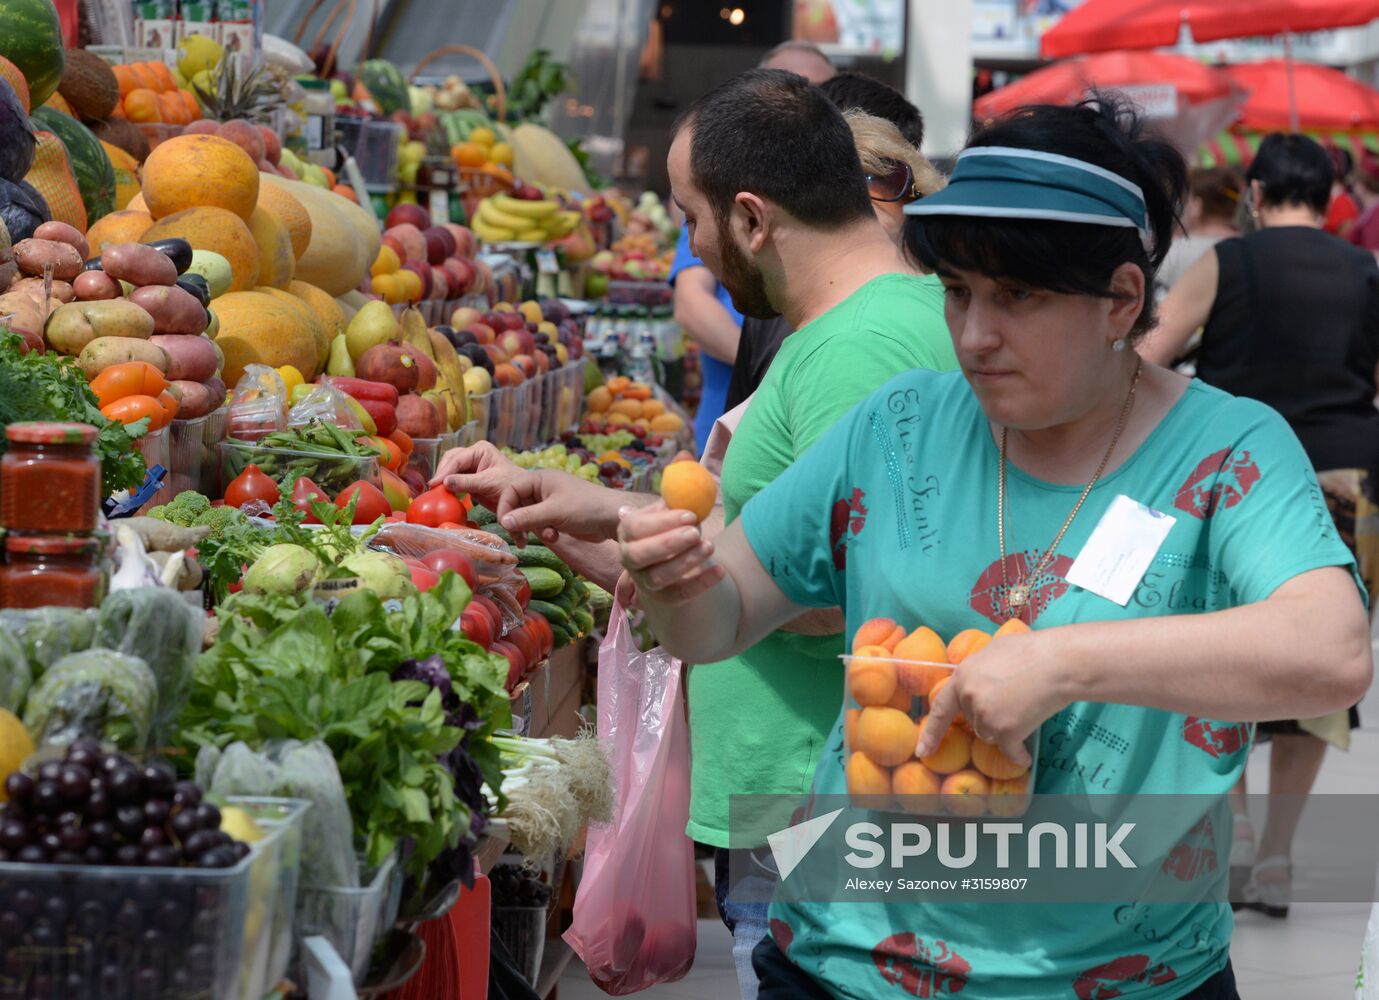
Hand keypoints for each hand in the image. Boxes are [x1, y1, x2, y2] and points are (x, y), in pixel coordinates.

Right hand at [430, 442, 520, 510]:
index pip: (457, 459)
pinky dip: (447, 487)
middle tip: (433, 488)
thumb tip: (444, 482)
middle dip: (442, 473)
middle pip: (450, 461)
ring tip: (435, 492)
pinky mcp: (469, 479)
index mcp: (480, 450)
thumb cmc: (511, 485)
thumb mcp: (489, 483)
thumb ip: (466, 482)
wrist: (522, 498)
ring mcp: (470, 467)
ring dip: (443, 480)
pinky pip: (453, 481)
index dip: (445, 471)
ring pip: (449, 470)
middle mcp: (473, 455)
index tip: (435, 484)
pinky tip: (442, 494)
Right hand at [492, 468, 642, 545]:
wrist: (612, 518)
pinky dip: (544, 531)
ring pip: (528, 516)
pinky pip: (540, 523)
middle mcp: (543, 488)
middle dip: (519, 522)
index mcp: (540, 478)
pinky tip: (556, 536)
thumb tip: (503, 522)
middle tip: (520, 539)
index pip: (511, 489)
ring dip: (533, 528)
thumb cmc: (584, 508)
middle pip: (517, 504)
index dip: (505, 507)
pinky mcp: (557, 515)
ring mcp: (550, 501)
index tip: (505, 525)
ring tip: (547, 536)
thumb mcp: (553, 512)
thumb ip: (526, 517)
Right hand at [618, 501, 723, 604]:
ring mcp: (644, 580)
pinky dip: (701, 584)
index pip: (637, 527)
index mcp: (627, 532)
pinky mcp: (663, 597)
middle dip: (669, 543)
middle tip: (694, 533)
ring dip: (685, 562)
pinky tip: (720, 570)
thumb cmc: (670, 526)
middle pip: (641, 554)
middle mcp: (629, 558)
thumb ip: (676, 502)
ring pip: (659, 576)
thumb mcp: (669, 510)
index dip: (663, 522)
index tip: (690, 515)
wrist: (669, 557)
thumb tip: (690, 492)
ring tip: (709, 546)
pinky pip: (680, 595)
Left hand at [914, 630, 1065, 769]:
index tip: (922, 750)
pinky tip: (1025, 756)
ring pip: (990, 735)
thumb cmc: (1032, 651)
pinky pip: (1009, 752)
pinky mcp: (1006, 731)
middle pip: (974, 721)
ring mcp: (986, 715)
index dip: (931, 732)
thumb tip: (976, 679)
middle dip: (991, 716)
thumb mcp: (994, 650)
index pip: (941, 709)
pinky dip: (1018, 755)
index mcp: (962, 676)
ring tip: (1027, 709)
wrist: (1058, 662)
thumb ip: (979, 670)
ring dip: (1006, 730)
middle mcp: (969, 697)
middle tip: (1016, 698)